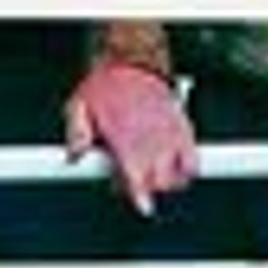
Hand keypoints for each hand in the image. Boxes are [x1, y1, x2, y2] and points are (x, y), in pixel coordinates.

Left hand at [63, 60, 195, 215]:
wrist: (132, 61)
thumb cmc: (106, 84)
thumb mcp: (80, 105)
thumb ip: (77, 132)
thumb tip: (74, 156)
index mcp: (125, 135)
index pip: (137, 174)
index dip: (142, 195)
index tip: (144, 207)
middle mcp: (150, 136)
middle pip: (161, 180)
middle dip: (151, 189)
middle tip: (137, 182)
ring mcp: (168, 132)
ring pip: (180, 172)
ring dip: (170, 181)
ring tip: (157, 175)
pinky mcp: (181, 127)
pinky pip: (193, 156)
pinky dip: (189, 167)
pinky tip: (179, 168)